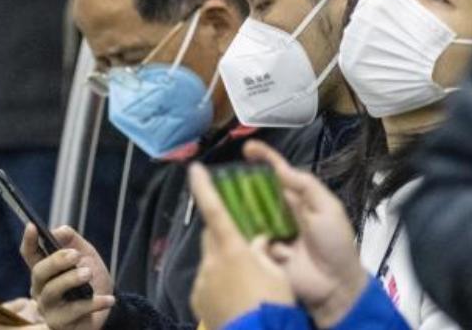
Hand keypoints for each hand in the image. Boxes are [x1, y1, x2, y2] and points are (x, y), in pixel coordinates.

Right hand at [21, 225, 114, 329]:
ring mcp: (49, 309)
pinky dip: (94, 303)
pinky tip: (108, 298)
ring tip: (89, 273)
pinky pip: (75, 311)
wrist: (108, 308)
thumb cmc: (91, 281)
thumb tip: (60, 230)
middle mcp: (41, 290)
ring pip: (51, 292)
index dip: (29, 241)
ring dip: (71, 280)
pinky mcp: (61, 324)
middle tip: (76, 255)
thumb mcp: (86, 256)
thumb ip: (72, 241)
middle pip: (39, 273)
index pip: (30, 255)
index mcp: (45, 271)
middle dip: (56, 261)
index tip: (33, 226)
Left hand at [188, 162, 294, 329]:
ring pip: (209, 261)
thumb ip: (263, 252)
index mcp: (232, 250)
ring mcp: (201, 283)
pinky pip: (206, 282)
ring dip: (222, 261)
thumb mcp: (277, 274)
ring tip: (243, 278)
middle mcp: (211, 263)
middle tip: (241, 240)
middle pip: (211, 237)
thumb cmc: (272, 303)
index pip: (215, 211)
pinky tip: (234, 295)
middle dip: (222, 233)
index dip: (204, 188)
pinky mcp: (198, 301)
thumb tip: (258, 240)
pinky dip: (217, 281)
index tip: (194, 169)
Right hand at [243, 140, 369, 327]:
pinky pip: (249, 241)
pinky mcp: (262, 254)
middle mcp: (281, 213)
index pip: (279, 173)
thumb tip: (281, 167)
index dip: (264, 158)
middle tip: (227, 180)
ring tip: (230, 205)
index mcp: (299, 199)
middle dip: (243, 185)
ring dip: (241, 211)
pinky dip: (252, 239)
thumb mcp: (327, 207)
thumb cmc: (336, 243)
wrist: (335, 285)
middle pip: (257, 192)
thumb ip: (306, 185)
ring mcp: (270, 234)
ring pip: (248, 215)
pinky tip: (254, 241)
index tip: (247, 148)